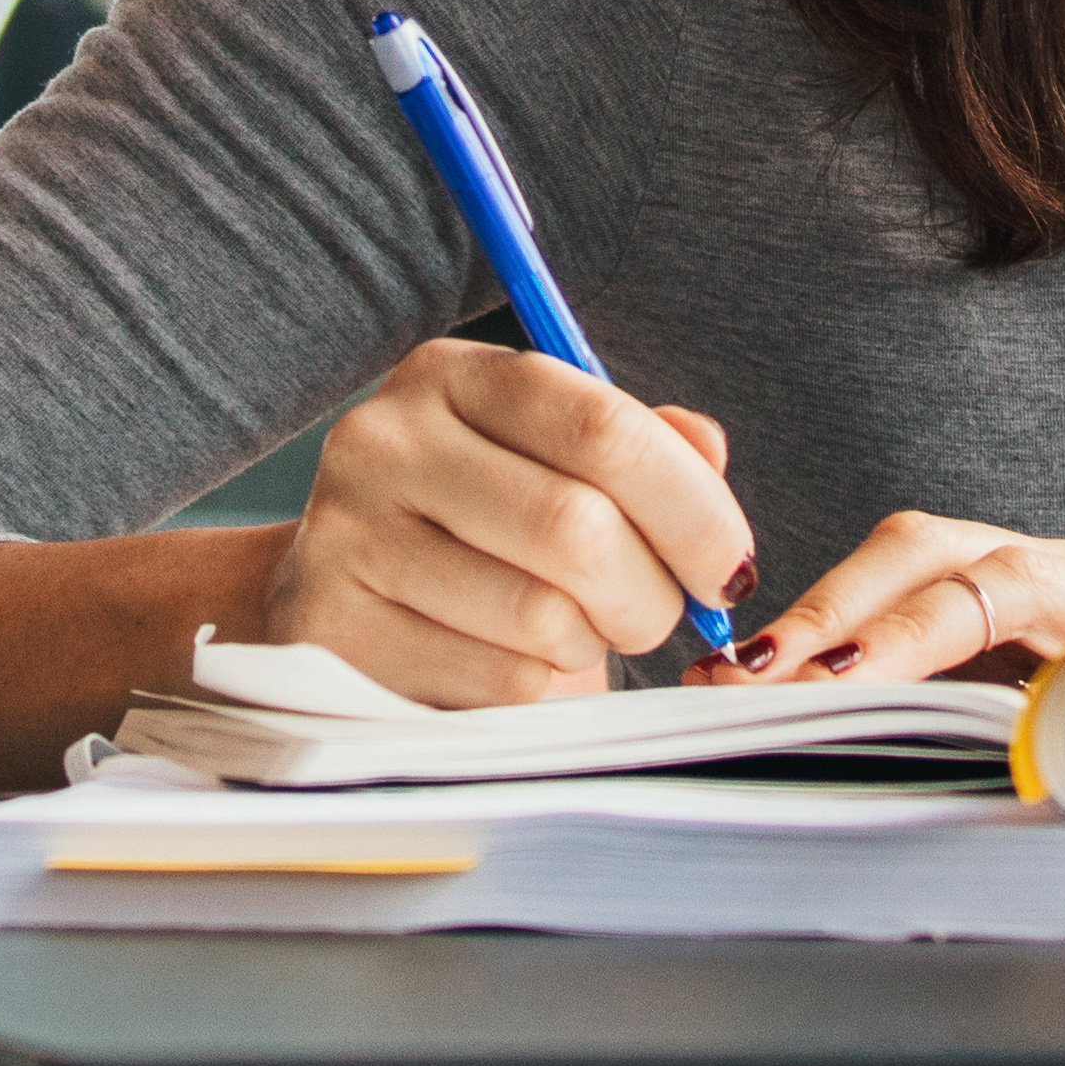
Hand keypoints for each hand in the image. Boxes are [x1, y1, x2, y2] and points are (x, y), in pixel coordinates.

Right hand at [247, 343, 757, 702]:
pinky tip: (514, 661)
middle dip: (653, 594)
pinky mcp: (334, 632)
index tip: (730, 567)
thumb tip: (708, 450)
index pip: (603, 427)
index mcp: (452, 376)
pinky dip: (537, 689)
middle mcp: (386, 441)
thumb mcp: (546, 460)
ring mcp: (349, 536)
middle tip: (660, 614)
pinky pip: (495, 683)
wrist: (337, 593)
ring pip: (540, 617)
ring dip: (592, 644)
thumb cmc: (470, 526)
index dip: (693, 507)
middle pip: (578, 529)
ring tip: (576, 631)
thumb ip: (636, 446)